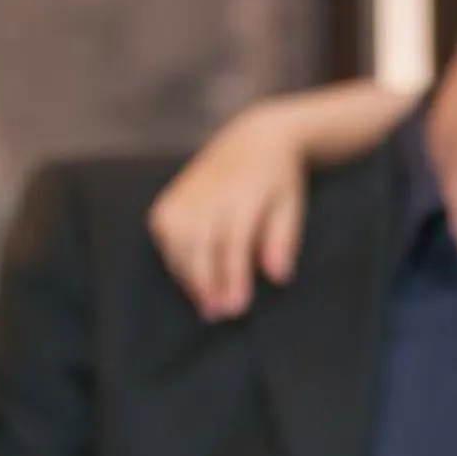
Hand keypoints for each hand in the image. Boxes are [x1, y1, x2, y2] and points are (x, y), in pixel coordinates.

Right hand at [149, 118, 311, 319]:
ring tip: (207, 308)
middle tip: (218, 316)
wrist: (253, 140)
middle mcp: (208, 193)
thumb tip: (278, 277)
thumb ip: (283, 241)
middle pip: (199, 246)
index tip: (236, 307)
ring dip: (189, 279)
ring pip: (178, 245)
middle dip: (207, 283)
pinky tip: (192, 284)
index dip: (233, 277)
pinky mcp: (168, 202)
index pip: (233, 241)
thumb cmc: (278, 181)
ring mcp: (184, 196)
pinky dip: (176, 264)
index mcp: (244, 193)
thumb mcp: (291, 206)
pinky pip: (165, 240)